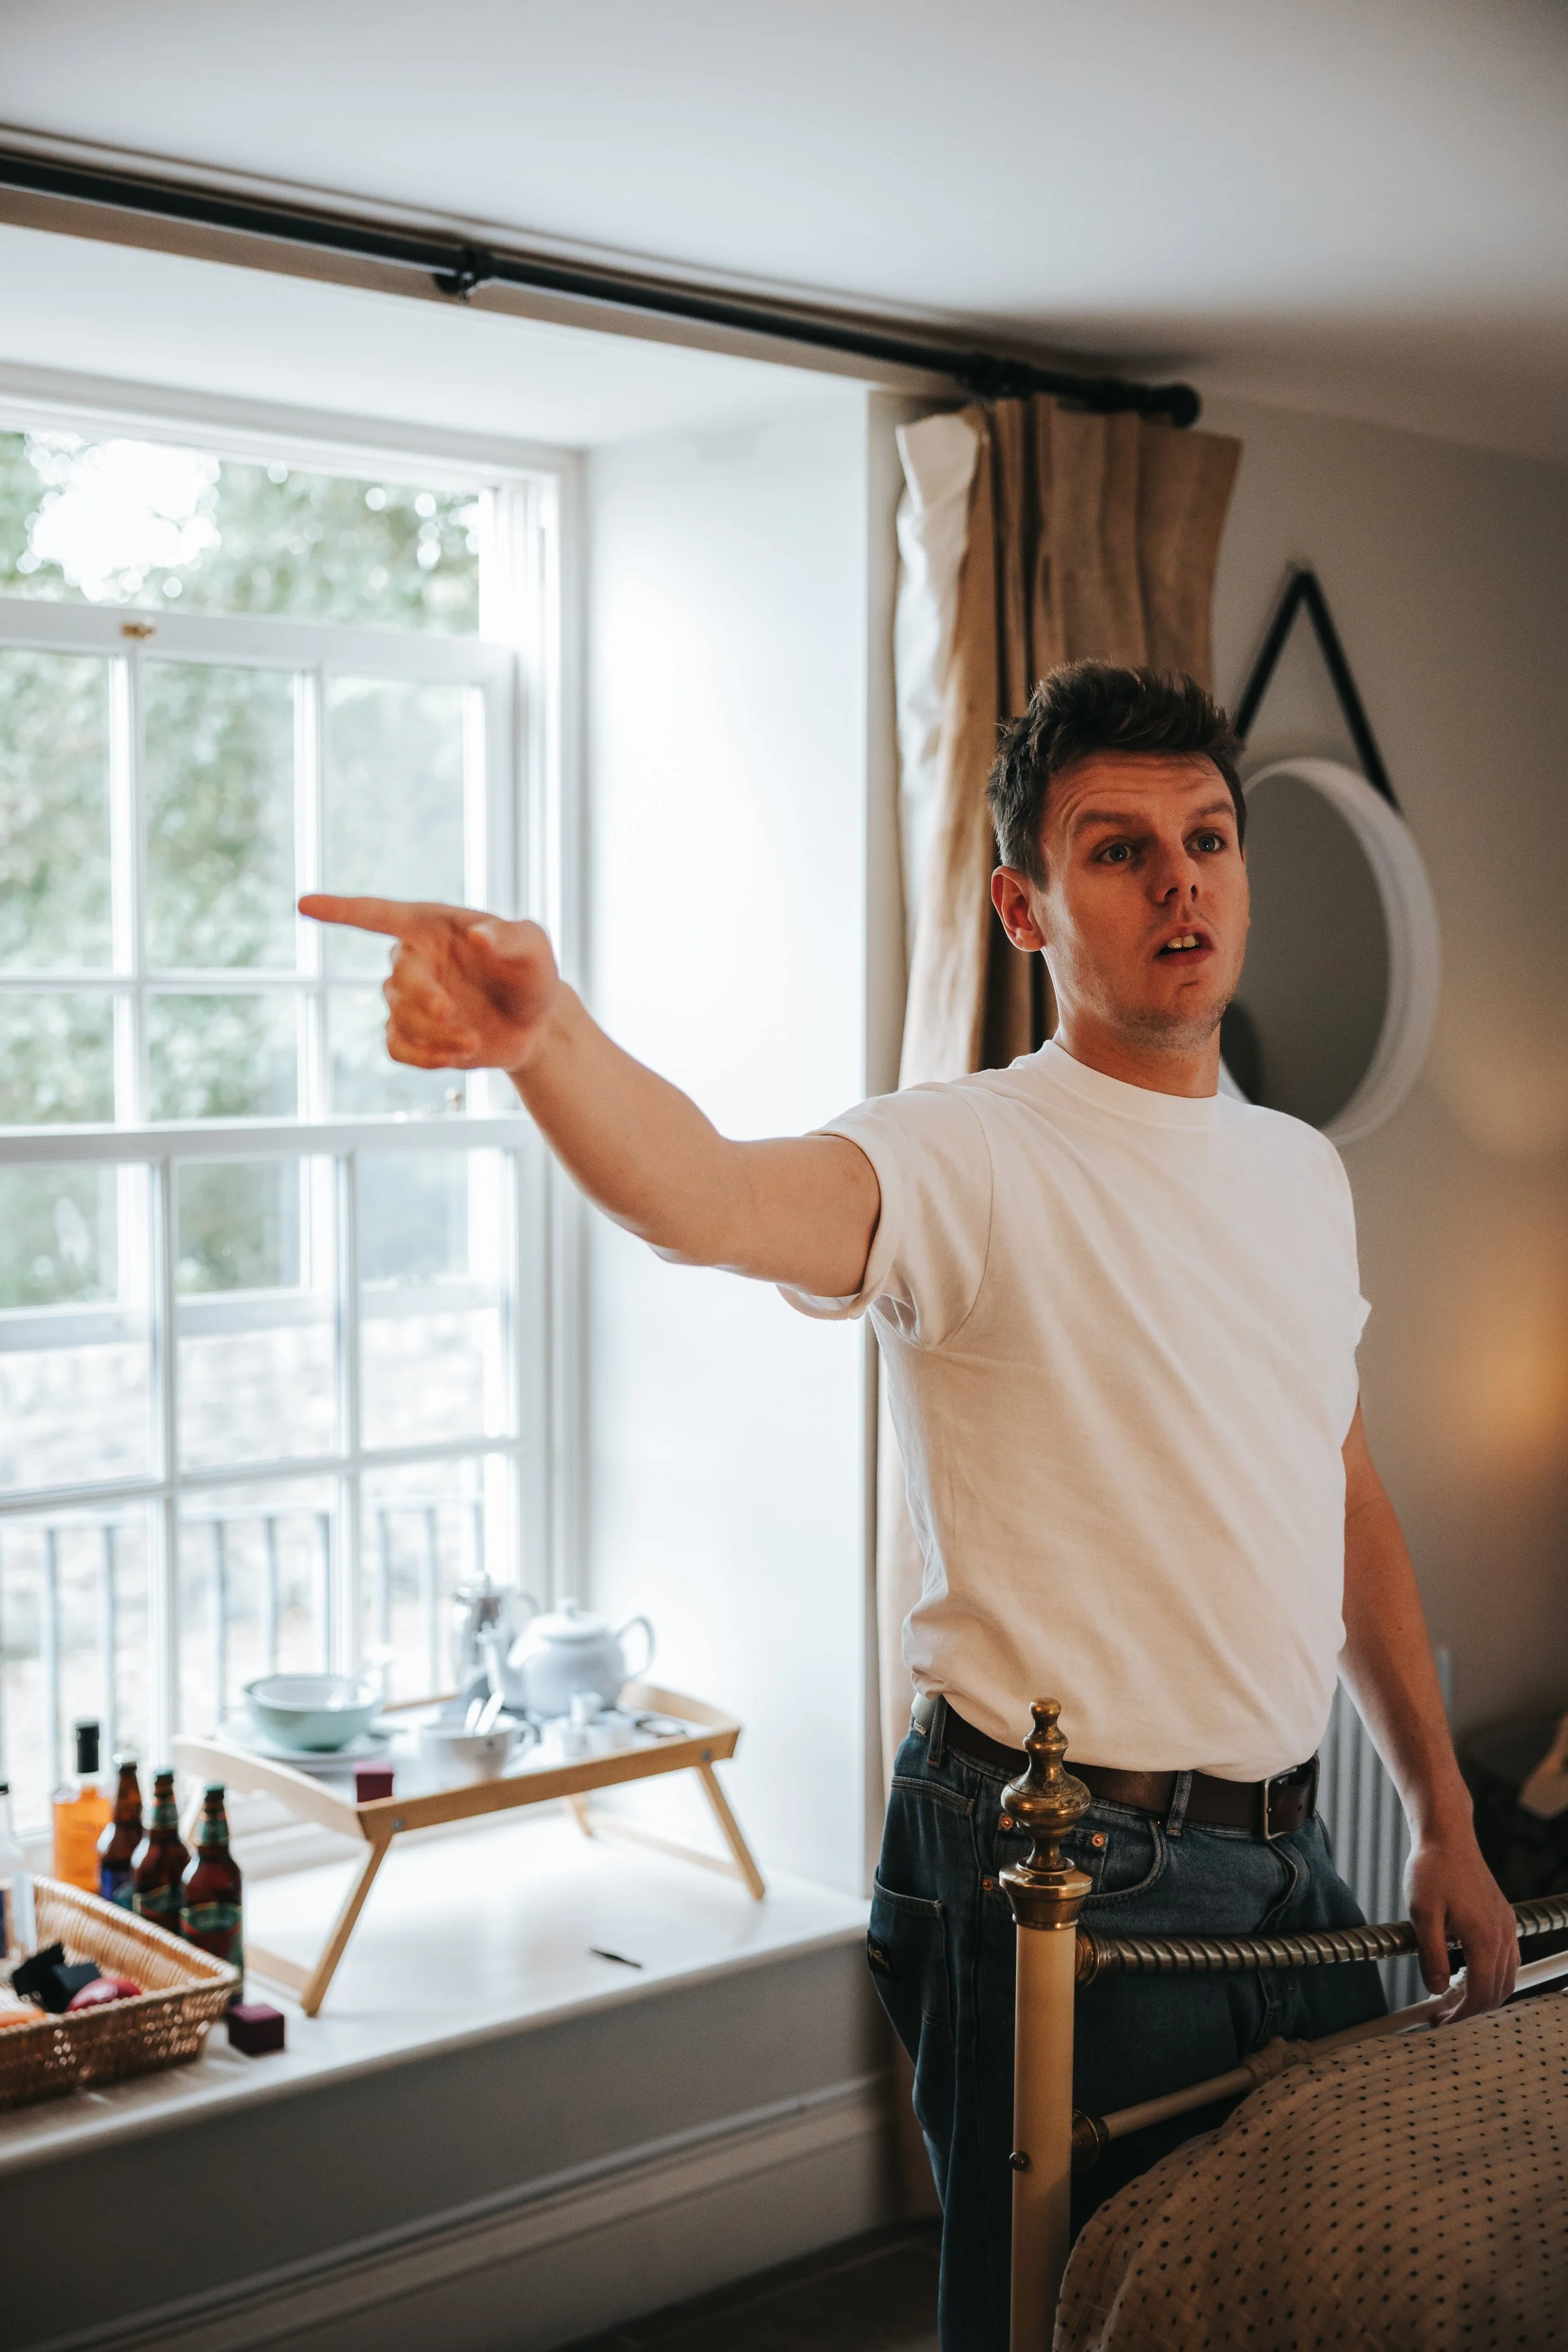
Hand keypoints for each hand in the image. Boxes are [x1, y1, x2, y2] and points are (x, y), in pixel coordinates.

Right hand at [298, 897, 562, 1075]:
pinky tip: (455, 1058)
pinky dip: (423, 1057)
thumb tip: (477, 935)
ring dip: (437, 1035)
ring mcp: (408, 999)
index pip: (378, 914)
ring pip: (400, 1018)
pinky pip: (397, 1048)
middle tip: (452, 1015)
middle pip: (397, 978)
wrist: (537, 1024)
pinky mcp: (412, 1034)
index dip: (341, 910)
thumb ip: (509, 938)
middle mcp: (413, 959)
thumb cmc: (531, 973)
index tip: (303, 905)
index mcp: (431, 927)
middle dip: (422, 999)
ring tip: (474, 1041)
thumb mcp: (533, 949)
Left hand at [1406, 1826, 1517, 2020]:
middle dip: (1472, 2010)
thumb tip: (1436, 1990)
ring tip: (1455, 2001)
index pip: (1480, 1993)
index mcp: (1483, 1938)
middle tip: (1443, 2016)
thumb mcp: (1422, 1914)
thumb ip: (1431, 1955)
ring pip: (1507, 1977)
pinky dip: (1493, 1976)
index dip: (1460, 2014)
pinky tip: (1469, 1974)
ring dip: (1484, 1995)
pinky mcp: (1503, 1918)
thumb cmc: (1431, 1869)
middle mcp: (1502, 1936)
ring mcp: (1506, 1927)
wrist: (1448, 1836)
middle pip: (1497, 1991)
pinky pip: (1508, 1959)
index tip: (1439, 2021)